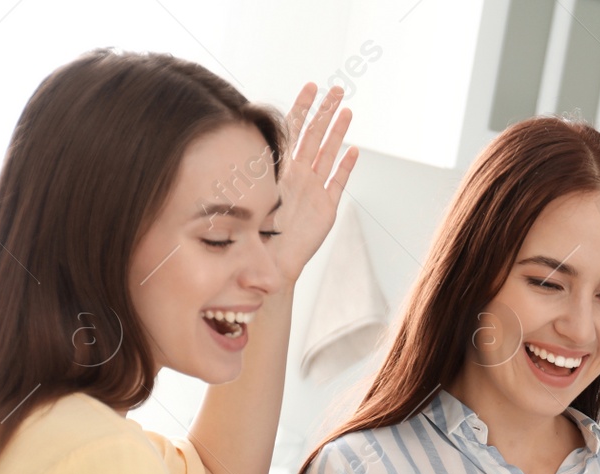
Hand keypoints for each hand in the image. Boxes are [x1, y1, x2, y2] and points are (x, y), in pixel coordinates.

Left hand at [270, 83, 359, 282]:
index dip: (302, 107)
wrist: (270, 260)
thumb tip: (245, 145)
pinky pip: (338, 182)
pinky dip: (346, 166)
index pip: (293, 129)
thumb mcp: (251, 195)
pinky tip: (354, 150)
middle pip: (315, 135)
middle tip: (338, 90)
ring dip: (339, 132)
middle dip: (326, 111)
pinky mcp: (326, 207)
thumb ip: (254, 173)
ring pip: (328, 153)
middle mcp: (298, 174)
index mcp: (280, 167)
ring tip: (348, 111)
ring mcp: (313, 189)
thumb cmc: (255, 231)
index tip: (310, 86)